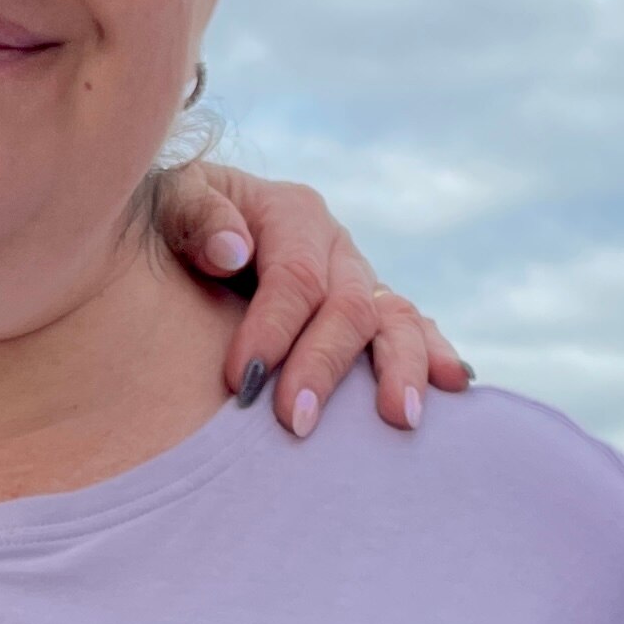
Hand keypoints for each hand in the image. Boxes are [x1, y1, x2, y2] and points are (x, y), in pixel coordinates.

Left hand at [152, 161, 471, 436]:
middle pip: (347, 306)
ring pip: (396, 319)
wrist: (183, 237)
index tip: (240, 382)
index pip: (294, 276)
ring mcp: (359, 281)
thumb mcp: (169, 202)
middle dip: (323, 366)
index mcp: (291, 212)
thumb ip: (196, 215)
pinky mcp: (370, 315)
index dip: (273, 328)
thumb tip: (232, 252)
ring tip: (399, 418)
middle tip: (294, 422)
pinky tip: (454, 384)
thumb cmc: (170, 226)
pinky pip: (412, 332)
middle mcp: (335, 246)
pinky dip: (435, 355)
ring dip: (400, 369)